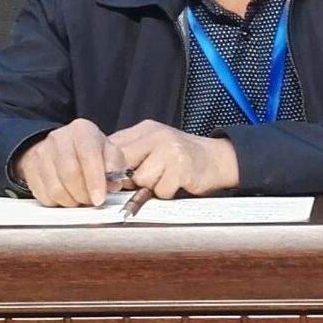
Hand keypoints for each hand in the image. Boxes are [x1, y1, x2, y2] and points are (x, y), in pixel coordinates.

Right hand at [14, 119, 130, 206]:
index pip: (88, 154)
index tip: (99, 199)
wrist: (60, 149)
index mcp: (82, 130)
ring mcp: (41, 153)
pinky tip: (66, 195)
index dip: (95, 180)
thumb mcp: (108, 152)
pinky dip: (58, 202)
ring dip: (71, 200)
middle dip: (84, 194)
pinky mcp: (30, 169)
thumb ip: (115, 166)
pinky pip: (44, 195)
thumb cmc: (89, 152)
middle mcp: (59, 138)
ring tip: (80, 197)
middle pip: (70, 174)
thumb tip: (113, 183)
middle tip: (91, 200)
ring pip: (56, 188)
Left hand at [108, 120, 238, 199]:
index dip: (109, 168)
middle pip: (124, 164)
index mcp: (145, 130)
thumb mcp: (154, 147)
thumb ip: (131, 155)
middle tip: (143, 181)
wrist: (218, 159)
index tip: (113, 180)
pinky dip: (167, 193)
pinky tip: (176, 183)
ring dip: (152, 187)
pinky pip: (161, 189)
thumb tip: (104, 175)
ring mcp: (169, 150)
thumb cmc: (182, 158)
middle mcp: (156, 136)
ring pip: (142, 179)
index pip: (112, 147)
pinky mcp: (181, 167)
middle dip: (129, 179)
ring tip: (165, 179)